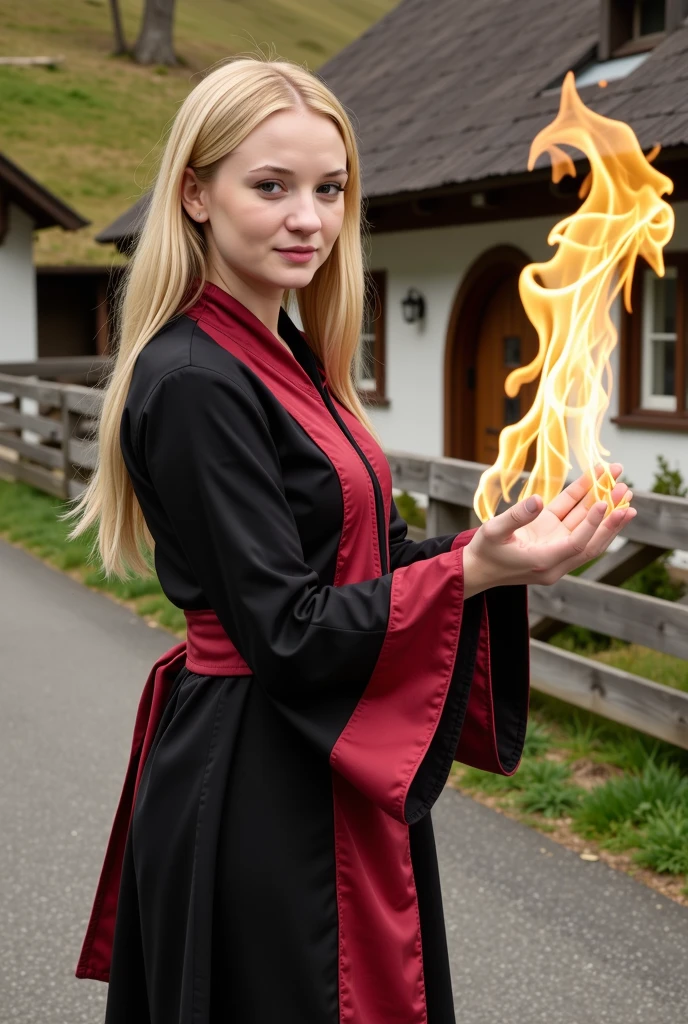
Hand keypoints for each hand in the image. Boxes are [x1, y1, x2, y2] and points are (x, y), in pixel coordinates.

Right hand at [462, 462, 636, 595]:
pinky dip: (585, 506)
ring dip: (604, 508)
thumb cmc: (483, 552)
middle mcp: (555, 559)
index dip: (592, 524)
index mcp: (542, 563)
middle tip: (626, 491)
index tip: (605, 503)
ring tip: (622, 485)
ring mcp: (555, 549)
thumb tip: (537, 500)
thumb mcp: (493, 532)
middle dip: (611, 516)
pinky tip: (598, 486)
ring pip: (586, 529)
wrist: (476, 569)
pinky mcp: (551, 538)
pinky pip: (572, 520)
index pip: (576, 544)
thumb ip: (516, 517)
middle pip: (592, 540)